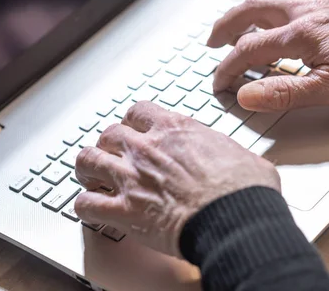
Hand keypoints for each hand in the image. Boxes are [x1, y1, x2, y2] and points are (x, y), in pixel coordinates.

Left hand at [73, 101, 279, 257]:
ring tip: (90, 175)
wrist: (236, 216)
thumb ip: (223, 150)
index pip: (139, 111)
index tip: (135, 128)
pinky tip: (92, 208)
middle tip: (113, 153)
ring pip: (88, 160)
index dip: (133, 121)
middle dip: (109, 143)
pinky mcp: (124, 211)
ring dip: (88, 167)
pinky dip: (85, 205)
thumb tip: (231, 157)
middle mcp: (148, 148)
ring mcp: (132, 178)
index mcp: (176, 130)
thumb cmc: (243, 188)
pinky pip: (86, 204)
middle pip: (110, 133)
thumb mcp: (240, 153)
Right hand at [207, 0, 328, 111]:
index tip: (219, 82)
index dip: (227, 68)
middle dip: (225, 26)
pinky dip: (269, 2)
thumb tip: (249, 96)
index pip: (248, 49)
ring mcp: (317, 4)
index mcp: (301, 35)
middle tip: (212, 42)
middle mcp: (304, 13)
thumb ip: (287, 92)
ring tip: (235, 25)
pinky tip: (275, 11)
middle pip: (250, 11)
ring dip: (244, 11)